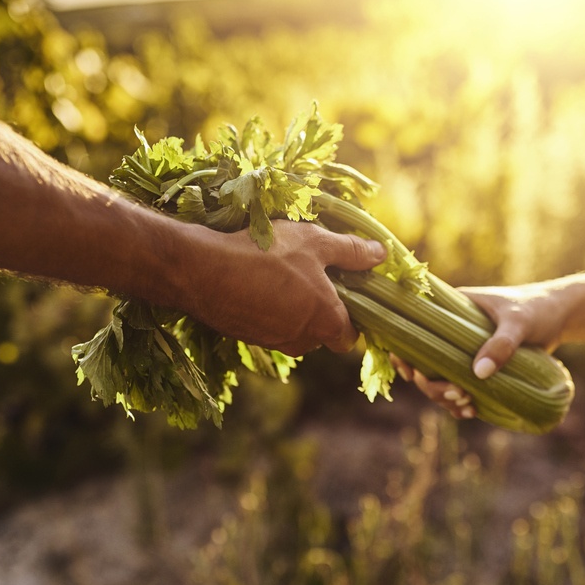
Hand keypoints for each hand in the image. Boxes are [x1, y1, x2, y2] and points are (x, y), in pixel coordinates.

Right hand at [184, 220, 386, 356]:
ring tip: (280, 273)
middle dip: (320, 310)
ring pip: (294, 331)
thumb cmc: (265, 254)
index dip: (350, 316)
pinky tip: (256, 281)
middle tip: (310, 274)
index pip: (349, 336)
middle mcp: (301, 341)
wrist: (202, 270)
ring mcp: (272, 342)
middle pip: (322, 334)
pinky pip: (268, 327)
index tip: (343, 291)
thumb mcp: (315, 242)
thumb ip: (351, 251)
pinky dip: (268, 309)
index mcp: (326, 323)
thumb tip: (382, 254)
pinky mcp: (247, 338)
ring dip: (293, 308)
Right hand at [393, 281, 568, 414]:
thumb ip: (500, 345)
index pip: (415, 331)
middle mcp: (451, 331)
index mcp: (451, 310)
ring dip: (445, 397)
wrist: (561, 316)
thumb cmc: (537, 309)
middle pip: (424, 363)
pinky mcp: (479, 366)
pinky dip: (460, 402)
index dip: (406, 355)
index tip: (412, 374)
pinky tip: (470, 411)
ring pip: (440, 379)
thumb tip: (477, 374)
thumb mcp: (518, 322)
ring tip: (466, 406)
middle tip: (456, 395)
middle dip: (432, 385)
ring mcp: (464, 351)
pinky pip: (460, 386)